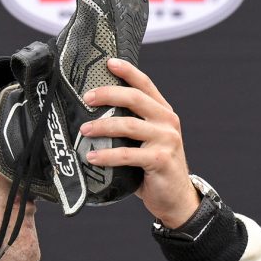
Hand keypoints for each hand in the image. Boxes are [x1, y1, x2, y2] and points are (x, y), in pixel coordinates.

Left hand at [78, 58, 200, 227]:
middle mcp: (167, 121)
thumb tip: (92, 116)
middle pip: (135, 99)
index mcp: (163, 112)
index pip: (145, 85)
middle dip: (108, 94)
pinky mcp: (160, 160)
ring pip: (129, 125)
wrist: (175, 198)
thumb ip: (129, 127)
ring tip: (84, 130)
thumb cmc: (153, 169)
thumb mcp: (145, 142)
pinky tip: (92, 157)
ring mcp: (166, 140)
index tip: (108, 62)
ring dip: (102, 126)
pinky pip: (128, 154)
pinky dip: (107, 156)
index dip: (128, 71)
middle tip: (86, 98)